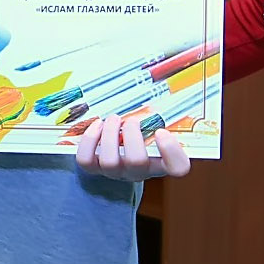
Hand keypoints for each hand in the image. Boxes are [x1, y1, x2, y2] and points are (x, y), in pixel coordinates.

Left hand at [71, 112, 192, 180]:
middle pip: (137, 161)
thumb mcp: (153, 131)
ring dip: (110, 133)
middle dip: (132, 134)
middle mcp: (139, 172)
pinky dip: (90, 139)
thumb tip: (158, 90)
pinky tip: (97, 125)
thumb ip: (157, 119)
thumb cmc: (139, 139)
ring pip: (109, 161)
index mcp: (161, 162)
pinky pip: (86, 160)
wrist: (117, 158)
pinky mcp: (94, 169)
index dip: (172, 151)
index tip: (162, 131)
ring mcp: (115, 173)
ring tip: (113, 119)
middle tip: (131, 120)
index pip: (177, 167)